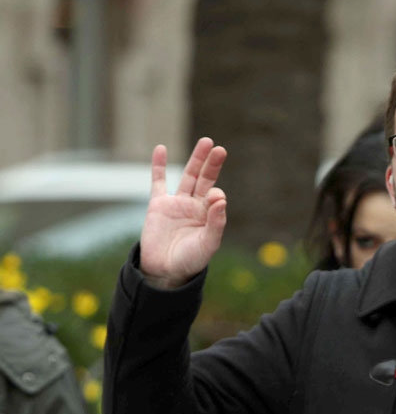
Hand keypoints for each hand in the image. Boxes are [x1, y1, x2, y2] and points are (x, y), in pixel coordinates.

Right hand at [140, 138, 227, 288]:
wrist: (164, 270)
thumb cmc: (190, 260)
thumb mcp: (207, 244)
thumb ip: (216, 223)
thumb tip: (220, 199)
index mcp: (209, 216)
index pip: (215, 196)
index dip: (215, 195)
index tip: (213, 200)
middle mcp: (195, 207)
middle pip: (205, 180)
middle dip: (212, 164)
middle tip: (219, 148)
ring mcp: (176, 204)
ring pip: (188, 176)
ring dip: (196, 160)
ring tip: (206, 142)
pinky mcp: (158, 205)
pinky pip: (158, 182)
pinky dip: (158, 165)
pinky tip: (161, 148)